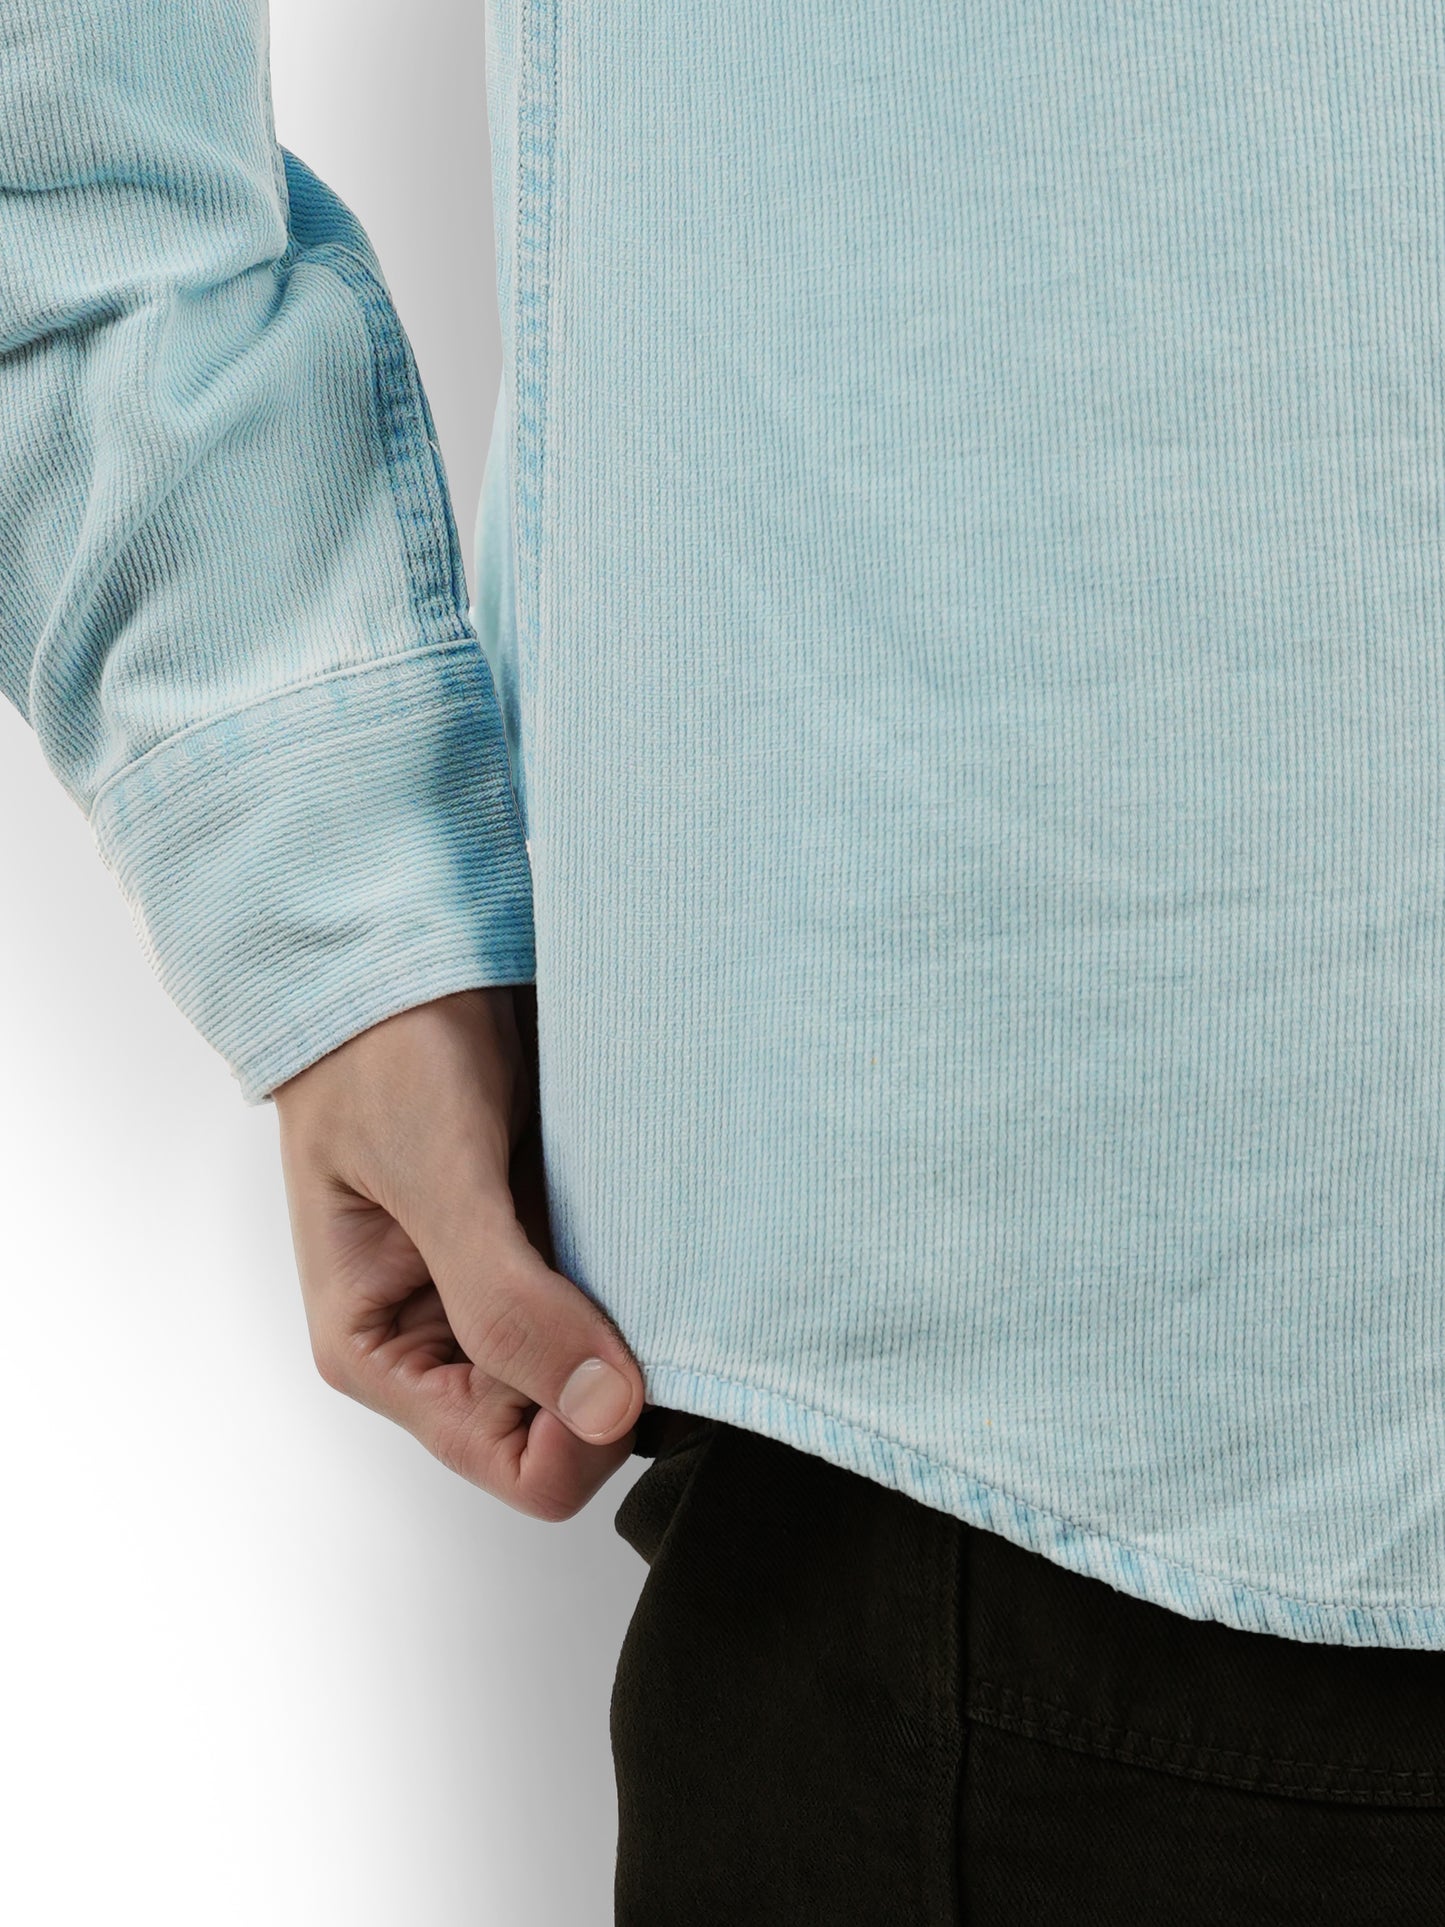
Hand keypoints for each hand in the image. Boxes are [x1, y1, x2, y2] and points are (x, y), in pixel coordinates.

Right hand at [272, 984, 643, 1519]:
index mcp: (383, 1354)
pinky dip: (649, 1267)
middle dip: (620, 1370)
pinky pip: (622, 1292)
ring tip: (642, 1234)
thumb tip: (605, 1410)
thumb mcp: (436, 1181)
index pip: (520, 1469)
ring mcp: (507, 1290)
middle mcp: (446, 1340)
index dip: (586, 1431)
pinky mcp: (553, 1238)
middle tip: (642, 1275)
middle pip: (573, 1427)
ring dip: (641, 1318)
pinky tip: (651, 1214)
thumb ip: (505, 1304)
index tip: (628, 1351)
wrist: (404, 952)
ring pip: (607, 1363)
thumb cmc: (378, 1056)